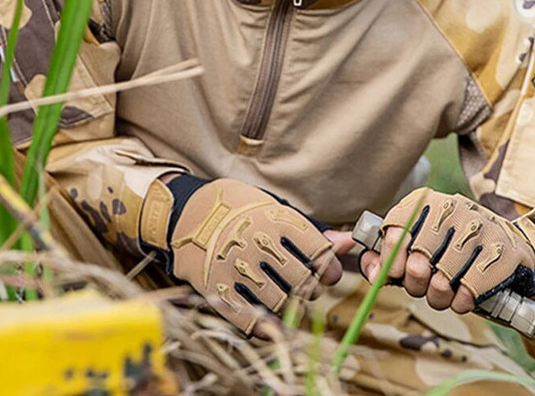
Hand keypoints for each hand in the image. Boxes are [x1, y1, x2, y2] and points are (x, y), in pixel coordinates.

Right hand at [140, 176, 345, 334]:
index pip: (319, 252)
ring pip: (281, 302)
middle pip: (303, 281)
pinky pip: (249, 319)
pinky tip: (269, 320)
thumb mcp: (275, 209)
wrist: (187, 212)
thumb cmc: (239, 209)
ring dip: (291, 308)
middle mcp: (259, 242)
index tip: (327, 271)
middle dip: (311, 289)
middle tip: (307, 286)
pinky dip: (265, 326)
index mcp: (276, 218)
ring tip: (288, 299)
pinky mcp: (217, 287)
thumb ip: (311, 231)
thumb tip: (348, 243)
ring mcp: (237, 266)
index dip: (329, 267)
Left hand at [359, 189, 534, 313]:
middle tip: (422, 286)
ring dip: (438, 297)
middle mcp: (452, 208)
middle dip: (415, 284)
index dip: (390, 260)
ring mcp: (479, 228)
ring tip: (442, 293)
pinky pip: (469, 291)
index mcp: (426, 202)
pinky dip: (461, 303)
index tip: (397, 274)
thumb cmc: (451, 248)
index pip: (396, 230)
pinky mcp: (502, 251)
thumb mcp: (419, 242)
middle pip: (417, 261)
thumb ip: (389, 255)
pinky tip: (462, 296)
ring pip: (442, 281)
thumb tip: (374, 274)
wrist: (507, 245)